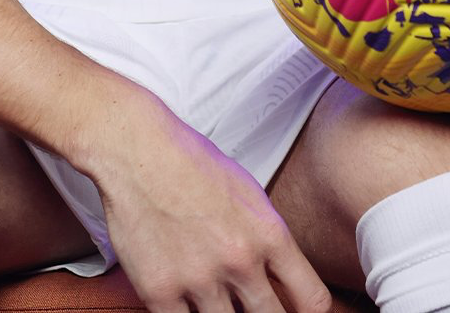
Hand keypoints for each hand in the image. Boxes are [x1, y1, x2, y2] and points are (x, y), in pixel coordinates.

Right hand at [96, 101, 331, 312]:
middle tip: (251, 306)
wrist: (137, 151)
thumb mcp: (248, 192)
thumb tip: (281, 277)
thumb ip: (266, 238)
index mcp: (268, 234)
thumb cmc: (191, 163)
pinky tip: (185, 301)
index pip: (312, 300)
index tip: (298, 312)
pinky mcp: (160, 292)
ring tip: (212, 291)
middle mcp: (239, 261)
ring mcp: (200, 280)